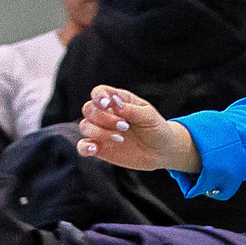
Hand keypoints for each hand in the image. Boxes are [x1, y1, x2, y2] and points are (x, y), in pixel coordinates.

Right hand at [78, 88, 198, 172]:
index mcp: (117, 101)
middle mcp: (106, 114)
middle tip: (125, 126)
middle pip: (89, 109)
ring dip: (99, 132)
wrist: (162, 151)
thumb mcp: (148, 116)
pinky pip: (83, 146)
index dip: (98, 96)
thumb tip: (114, 103)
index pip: (99, 92)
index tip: (106, 104)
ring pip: (85, 126)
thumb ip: (131, 109)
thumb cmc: (156, 129)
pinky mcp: (100, 148)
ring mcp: (101, 131)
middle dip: (104, 118)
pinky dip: (85, 147)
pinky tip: (94, 149)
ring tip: (121, 138)